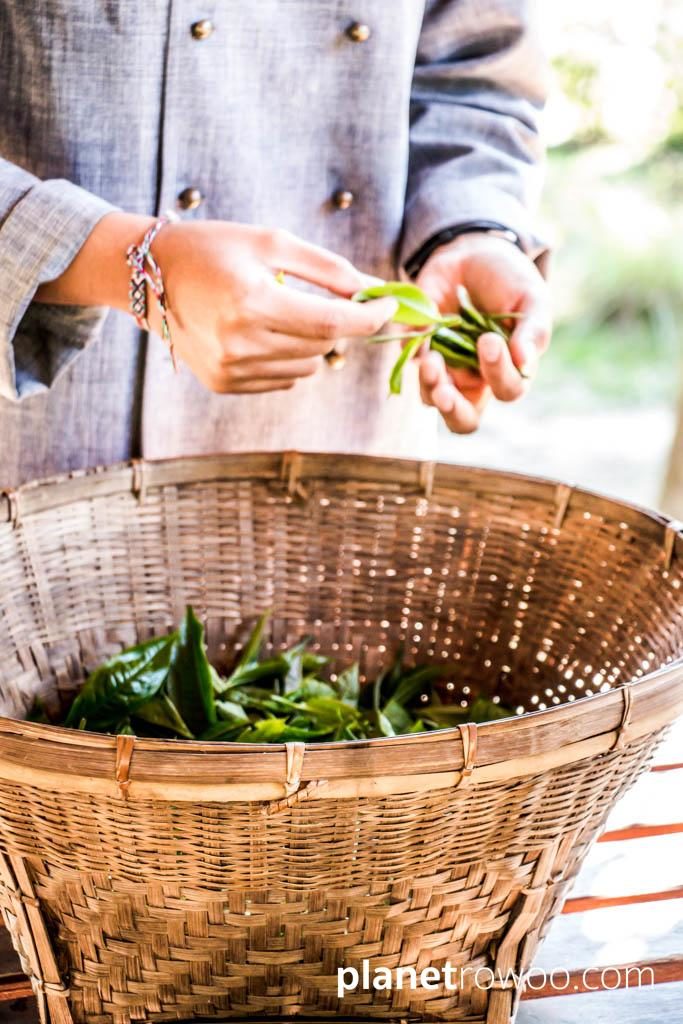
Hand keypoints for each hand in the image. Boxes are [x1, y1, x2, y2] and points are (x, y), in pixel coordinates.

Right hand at [152, 221, 396, 392]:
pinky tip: (264, 332)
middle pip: (321, 347)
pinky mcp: (224, 384)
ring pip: (306, 367)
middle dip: (338, 323)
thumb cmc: (213, 249)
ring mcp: (230, 369)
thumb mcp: (270, 242)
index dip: (368, 318)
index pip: (330, 323)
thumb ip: (326, 267)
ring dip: (312, 342)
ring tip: (284, 311)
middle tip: (335, 299)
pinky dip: (289, 358)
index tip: (389, 307)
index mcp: (251, 301)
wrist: (149, 278)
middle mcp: (239, 343)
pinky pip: (283, 379)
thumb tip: (372, 289)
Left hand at [416, 232, 551, 432]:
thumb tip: (525, 362)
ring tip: (431, 360)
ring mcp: (444, 368)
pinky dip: (412, 352)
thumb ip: (533, 331)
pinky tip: (420, 331)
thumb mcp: (531, 299)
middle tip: (445, 393)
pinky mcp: (418, 349)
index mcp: (508, 371)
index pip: (507, 390)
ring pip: (430, 398)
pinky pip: (409, 362)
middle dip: (453, 410)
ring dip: (429, 384)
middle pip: (463, 419)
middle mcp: (475, 379)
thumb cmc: (510, 282)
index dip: (498, 374)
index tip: (489, 339)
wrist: (474, 253)